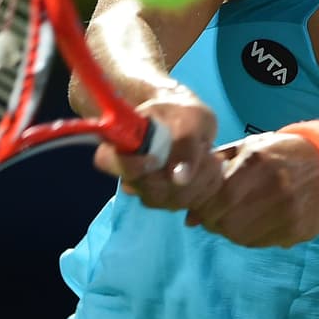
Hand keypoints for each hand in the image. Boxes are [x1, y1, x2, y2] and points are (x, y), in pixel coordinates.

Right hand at [93, 83, 221, 210]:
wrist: (190, 121)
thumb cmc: (184, 113)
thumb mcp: (191, 117)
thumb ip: (184, 142)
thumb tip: (178, 178)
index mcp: (122, 141)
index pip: (106, 161)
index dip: (131, 166)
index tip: (156, 159)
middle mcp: (129, 170)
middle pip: (148, 190)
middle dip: (184, 174)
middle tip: (205, 151)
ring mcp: (147, 188)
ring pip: (170, 201)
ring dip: (200, 181)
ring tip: (211, 157)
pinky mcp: (167, 199)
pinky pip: (186, 205)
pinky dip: (206, 188)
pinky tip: (212, 169)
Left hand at [186, 132, 318, 247]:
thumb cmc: (281, 154)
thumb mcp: (249, 148)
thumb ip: (216, 173)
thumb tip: (189, 216)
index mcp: (256, 161)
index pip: (216, 198)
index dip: (204, 207)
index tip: (203, 205)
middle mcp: (273, 186)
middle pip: (225, 221)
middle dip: (214, 221)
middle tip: (218, 213)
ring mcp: (287, 210)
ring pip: (240, 236)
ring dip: (231, 230)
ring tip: (239, 215)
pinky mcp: (297, 228)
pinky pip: (259, 243)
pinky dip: (250, 237)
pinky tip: (256, 222)